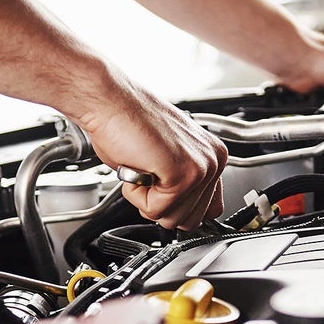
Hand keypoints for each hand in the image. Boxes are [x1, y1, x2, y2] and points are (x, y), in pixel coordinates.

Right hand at [72, 87, 227, 230]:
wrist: (110, 101)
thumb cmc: (128, 123)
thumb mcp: (166, 158)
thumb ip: (181, 184)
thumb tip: (181, 212)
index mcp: (213, 155)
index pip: (209, 210)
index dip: (178, 207)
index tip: (161, 186)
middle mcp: (213, 161)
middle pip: (191, 221)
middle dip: (161, 206)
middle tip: (148, 173)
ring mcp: (201, 168)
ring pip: (173, 219)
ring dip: (147, 199)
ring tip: (143, 167)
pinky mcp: (182, 174)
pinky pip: (156, 210)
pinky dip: (137, 195)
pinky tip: (137, 167)